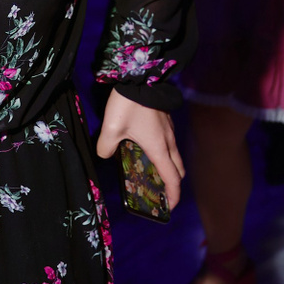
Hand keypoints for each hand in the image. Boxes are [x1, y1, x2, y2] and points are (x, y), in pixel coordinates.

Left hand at [95, 90, 183, 210]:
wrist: (140, 75)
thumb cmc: (128, 105)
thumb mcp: (111, 128)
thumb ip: (106, 147)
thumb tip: (105, 155)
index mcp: (158, 148)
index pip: (172, 178)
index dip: (173, 195)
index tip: (170, 207)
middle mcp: (168, 141)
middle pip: (178, 168)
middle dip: (172, 182)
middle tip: (160, 191)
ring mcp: (169, 129)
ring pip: (174, 154)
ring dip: (168, 166)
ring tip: (152, 172)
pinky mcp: (166, 119)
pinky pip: (169, 142)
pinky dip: (164, 152)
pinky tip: (148, 148)